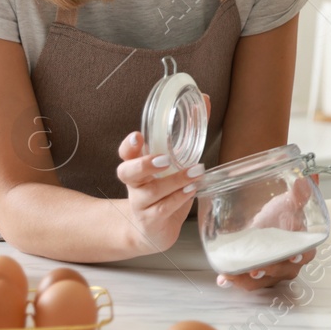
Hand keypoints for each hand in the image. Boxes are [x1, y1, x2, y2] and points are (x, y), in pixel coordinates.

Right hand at [114, 131, 199, 254]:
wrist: (154, 230)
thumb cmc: (167, 190)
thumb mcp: (177, 161)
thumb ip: (189, 132)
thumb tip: (204, 99)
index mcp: (139, 165)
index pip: (126, 153)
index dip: (129, 145)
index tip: (138, 136)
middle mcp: (135, 184)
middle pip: (126, 172)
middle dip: (143, 164)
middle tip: (164, 159)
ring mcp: (140, 203)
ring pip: (150, 192)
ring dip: (175, 181)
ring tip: (196, 172)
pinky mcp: (150, 220)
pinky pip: (162, 209)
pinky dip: (178, 199)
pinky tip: (191, 190)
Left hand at [216, 177, 316, 290]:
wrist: (269, 221)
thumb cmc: (284, 215)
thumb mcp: (291, 202)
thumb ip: (298, 194)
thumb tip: (303, 180)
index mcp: (304, 246)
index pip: (305, 254)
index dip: (299, 256)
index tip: (292, 256)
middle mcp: (290, 263)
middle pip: (281, 271)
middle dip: (268, 271)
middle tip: (255, 269)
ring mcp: (272, 272)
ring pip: (262, 280)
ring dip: (247, 279)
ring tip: (232, 275)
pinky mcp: (255, 274)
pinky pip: (246, 281)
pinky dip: (234, 280)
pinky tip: (223, 278)